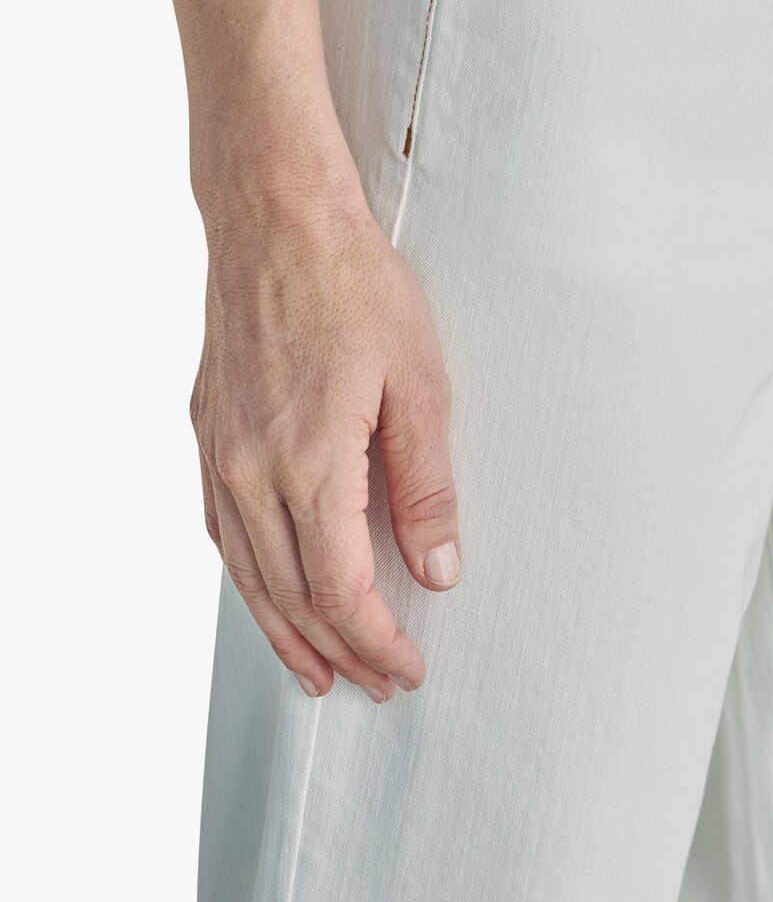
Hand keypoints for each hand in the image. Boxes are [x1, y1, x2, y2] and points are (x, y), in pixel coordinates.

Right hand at [191, 189, 460, 702]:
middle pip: (291, 596)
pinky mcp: (207, 431)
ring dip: (284, 631)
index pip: (342, 591)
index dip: (375, 643)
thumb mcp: (420, 384)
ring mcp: (219, 453)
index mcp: (310, 464)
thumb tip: (436, 570)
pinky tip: (266, 590)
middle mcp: (251, 471)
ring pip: (246, 573)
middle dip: (338, 651)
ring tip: (316, 671)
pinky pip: (221, 529)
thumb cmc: (354, 287)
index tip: (408, 669)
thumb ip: (427, 487)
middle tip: (376, 683)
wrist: (276, 219)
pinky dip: (247, 578)